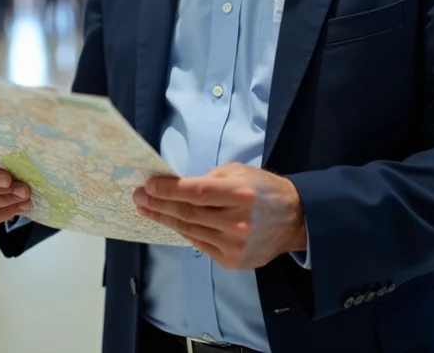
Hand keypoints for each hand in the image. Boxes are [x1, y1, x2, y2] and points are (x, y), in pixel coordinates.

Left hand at [134, 163, 306, 269]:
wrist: (294, 220)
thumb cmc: (264, 189)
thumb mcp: (239, 172)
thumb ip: (209, 179)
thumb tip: (175, 186)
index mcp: (239, 194)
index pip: (195, 193)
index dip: (168, 190)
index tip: (148, 186)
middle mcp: (236, 221)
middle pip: (187, 214)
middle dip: (158, 205)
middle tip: (139, 197)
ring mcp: (234, 245)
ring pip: (189, 230)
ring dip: (164, 219)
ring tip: (147, 210)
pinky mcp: (232, 261)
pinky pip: (199, 244)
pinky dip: (184, 232)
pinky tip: (170, 222)